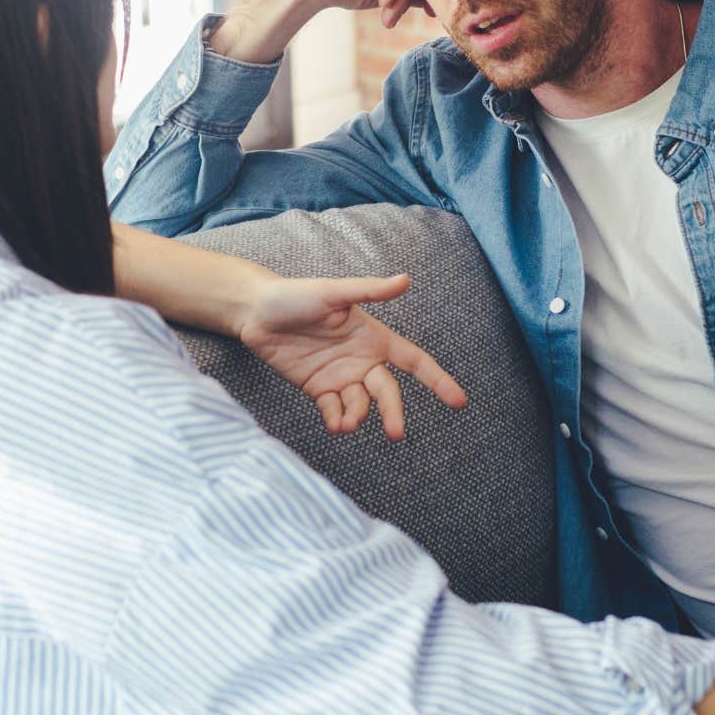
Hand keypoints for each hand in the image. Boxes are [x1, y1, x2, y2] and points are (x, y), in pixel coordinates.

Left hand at [235, 272, 467, 439]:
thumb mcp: (333, 292)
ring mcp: (340, 376)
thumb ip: (369, 291)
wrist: (254, 313)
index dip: (437, 380)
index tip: (459, 402)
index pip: (414, 361)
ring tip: (344, 424)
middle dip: (393, 412)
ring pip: (360, 406)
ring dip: (357, 417)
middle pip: (387, 392)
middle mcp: (361, 359)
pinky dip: (337, 421)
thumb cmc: (295, 295)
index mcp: (373, 337)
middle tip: (395, 434)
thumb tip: (405, 280)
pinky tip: (334, 425)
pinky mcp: (317, 389)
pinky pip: (335, 411)